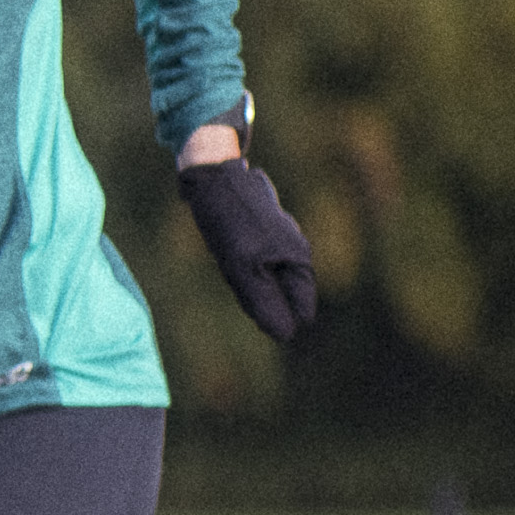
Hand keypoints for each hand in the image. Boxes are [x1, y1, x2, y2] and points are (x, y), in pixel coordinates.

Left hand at [177, 151, 318, 340]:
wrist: (213, 179)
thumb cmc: (230, 223)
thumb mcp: (243, 269)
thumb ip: (264, 302)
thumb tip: (284, 335)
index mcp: (298, 258)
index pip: (301, 308)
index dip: (278, 316)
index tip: (252, 298)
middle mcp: (295, 250)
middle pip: (283, 296)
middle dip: (261, 298)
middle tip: (237, 274)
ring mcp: (280, 240)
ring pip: (267, 281)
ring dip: (248, 284)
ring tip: (231, 260)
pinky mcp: (263, 234)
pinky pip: (256, 265)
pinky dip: (241, 269)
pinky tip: (227, 254)